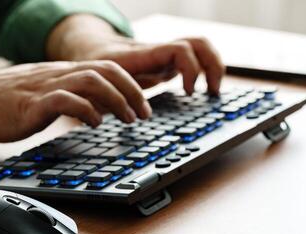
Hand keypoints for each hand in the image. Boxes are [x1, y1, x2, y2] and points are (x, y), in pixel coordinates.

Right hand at [0, 60, 151, 141]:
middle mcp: (57, 75)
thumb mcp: (39, 97)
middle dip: (132, 91)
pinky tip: (95, 123)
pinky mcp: (33, 104)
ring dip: (117, 100)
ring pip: (92, 81)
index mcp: (60, 74)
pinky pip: (66, 100)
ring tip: (129, 119)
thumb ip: (63, 99)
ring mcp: (45, 87)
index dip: (129, 84)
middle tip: (144, 114)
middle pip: (106, 70)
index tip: (141, 104)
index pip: (104, 68)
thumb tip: (87, 111)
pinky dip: (87, 110)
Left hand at [48, 15, 224, 94]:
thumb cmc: (93, 70)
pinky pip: (195, 61)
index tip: (190, 92)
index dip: (191, 69)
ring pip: (201, 49)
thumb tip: (95, 118)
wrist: (92, 53)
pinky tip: (201, 94)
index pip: (180, 50)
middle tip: (212, 92)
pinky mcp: (168, 65)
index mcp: (145, 55)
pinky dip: (205, 74)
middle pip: (199, 44)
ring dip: (214, 68)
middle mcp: (160, 53)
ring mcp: (166, 58)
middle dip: (213, 65)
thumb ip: (99, 98)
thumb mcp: (95, 84)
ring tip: (213, 93)